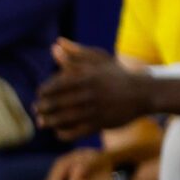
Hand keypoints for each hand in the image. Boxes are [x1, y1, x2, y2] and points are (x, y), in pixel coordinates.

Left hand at [35, 40, 156, 138]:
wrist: (143, 93)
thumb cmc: (116, 75)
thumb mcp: (98, 60)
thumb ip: (75, 53)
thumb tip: (55, 45)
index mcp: (87, 78)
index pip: (57, 85)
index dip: (45, 91)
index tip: (40, 94)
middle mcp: (89, 94)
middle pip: (58, 103)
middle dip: (43, 108)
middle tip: (36, 109)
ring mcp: (95, 110)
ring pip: (66, 119)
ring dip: (50, 122)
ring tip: (42, 123)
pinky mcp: (101, 124)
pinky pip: (78, 132)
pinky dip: (65, 134)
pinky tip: (58, 133)